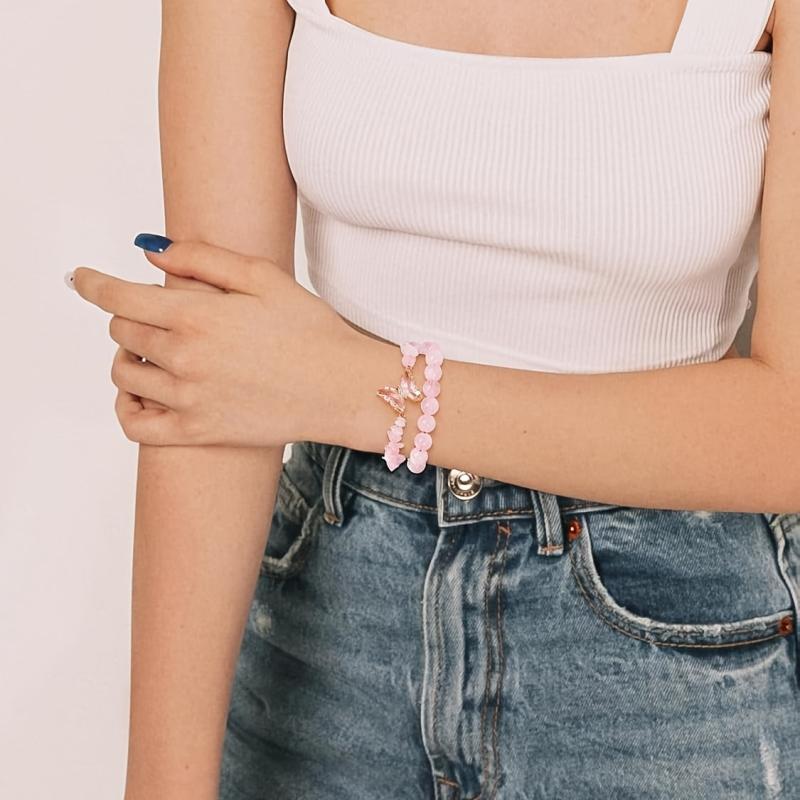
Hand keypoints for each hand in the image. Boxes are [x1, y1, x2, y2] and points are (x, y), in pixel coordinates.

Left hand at [70, 238, 355, 446]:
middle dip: (126, 316)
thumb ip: (203, 258)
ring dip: (129, 355)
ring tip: (154, 350)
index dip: (91, 283)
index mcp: (197, 314)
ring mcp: (188, 398)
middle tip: (152, 313)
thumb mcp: (264, 277)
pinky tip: (142, 394)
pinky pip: (136, 424)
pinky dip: (128, 406)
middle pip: (120, 331)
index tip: (79, 278)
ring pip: (123, 373)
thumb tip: (149, 252)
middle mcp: (184, 357)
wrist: (342, 389)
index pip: (118, 296)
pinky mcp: (199, 431)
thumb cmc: (311, 330)